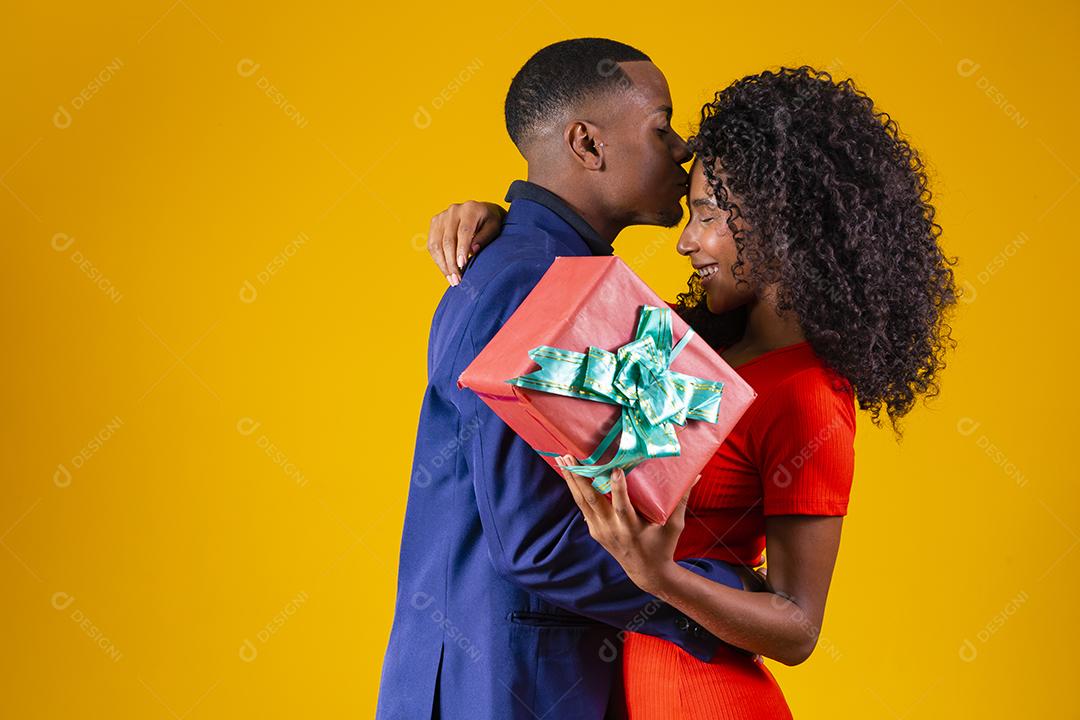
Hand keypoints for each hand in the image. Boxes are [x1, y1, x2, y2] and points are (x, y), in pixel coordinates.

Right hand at [427, 201, 505, 285]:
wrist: (480, 211)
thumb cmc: (489, 222)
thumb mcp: (494, 227)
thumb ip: (485, 237)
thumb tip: (472, 250)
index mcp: (470, 209)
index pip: (463, 231)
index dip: (461, 249)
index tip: (462, 265)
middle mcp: (453, 210)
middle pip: (448, 240)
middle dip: (451, 263)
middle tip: (457, 280)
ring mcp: (441, 216)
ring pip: (436, 244)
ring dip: (442, 264)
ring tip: (451, 279)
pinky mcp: (434, 223)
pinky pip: (432, 245)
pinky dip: (437, 260)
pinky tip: (445, 271)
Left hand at [554, 454, 697, 596]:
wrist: (647, 573)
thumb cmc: (663, 546)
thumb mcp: (674, 526)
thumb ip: (681, 500)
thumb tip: (695, 474)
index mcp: (631, 529)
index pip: (622, 507)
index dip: (618, 489)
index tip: (616, 469)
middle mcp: (612, 530)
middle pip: (591, 502)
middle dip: (579, 478)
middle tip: (569, 456)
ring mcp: (600, 531)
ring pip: (582, 502)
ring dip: (571, 480)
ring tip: (562, 459)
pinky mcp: (594, 530)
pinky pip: (582, 507)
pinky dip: (575, 490)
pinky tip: (569, 474)